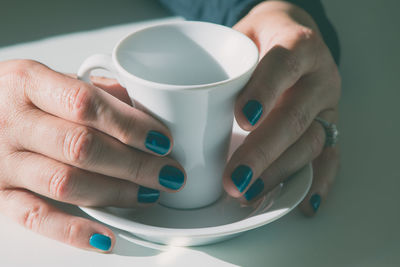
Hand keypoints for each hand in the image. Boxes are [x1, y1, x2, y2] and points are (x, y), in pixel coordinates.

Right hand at [0, 60, 185, 251]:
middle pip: (82, 147)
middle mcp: (13, 122)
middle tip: (169, 173)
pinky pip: (36, 217)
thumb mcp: (48, 80)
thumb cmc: (17, 98)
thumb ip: (94, 90)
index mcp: (28, 83)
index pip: (86, 104)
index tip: (162, 140)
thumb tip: (142, 107)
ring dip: (117, 192)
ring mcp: (3, 162)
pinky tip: (105, 236)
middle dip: (135, 164)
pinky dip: (73, 231)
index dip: (130, 125)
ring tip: (150, 193)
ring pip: (66, 183)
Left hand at [223, 1, 340, 214]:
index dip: (265, 92)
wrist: (290, 37)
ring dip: (279, 172)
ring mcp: (327, 105)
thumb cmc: (259, 42)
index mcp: (297, 45)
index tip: (241, 120)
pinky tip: (303, 203)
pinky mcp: (330, 127)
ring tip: (248, 192)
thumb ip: (222, 62)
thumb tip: (177, 99)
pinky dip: (318, 182)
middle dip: (263, 151)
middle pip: (295, 116)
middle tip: (234, 178)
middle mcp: (319, 77)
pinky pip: (330, 157)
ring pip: (311, 142)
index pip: (283, 66)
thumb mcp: (240, 36)